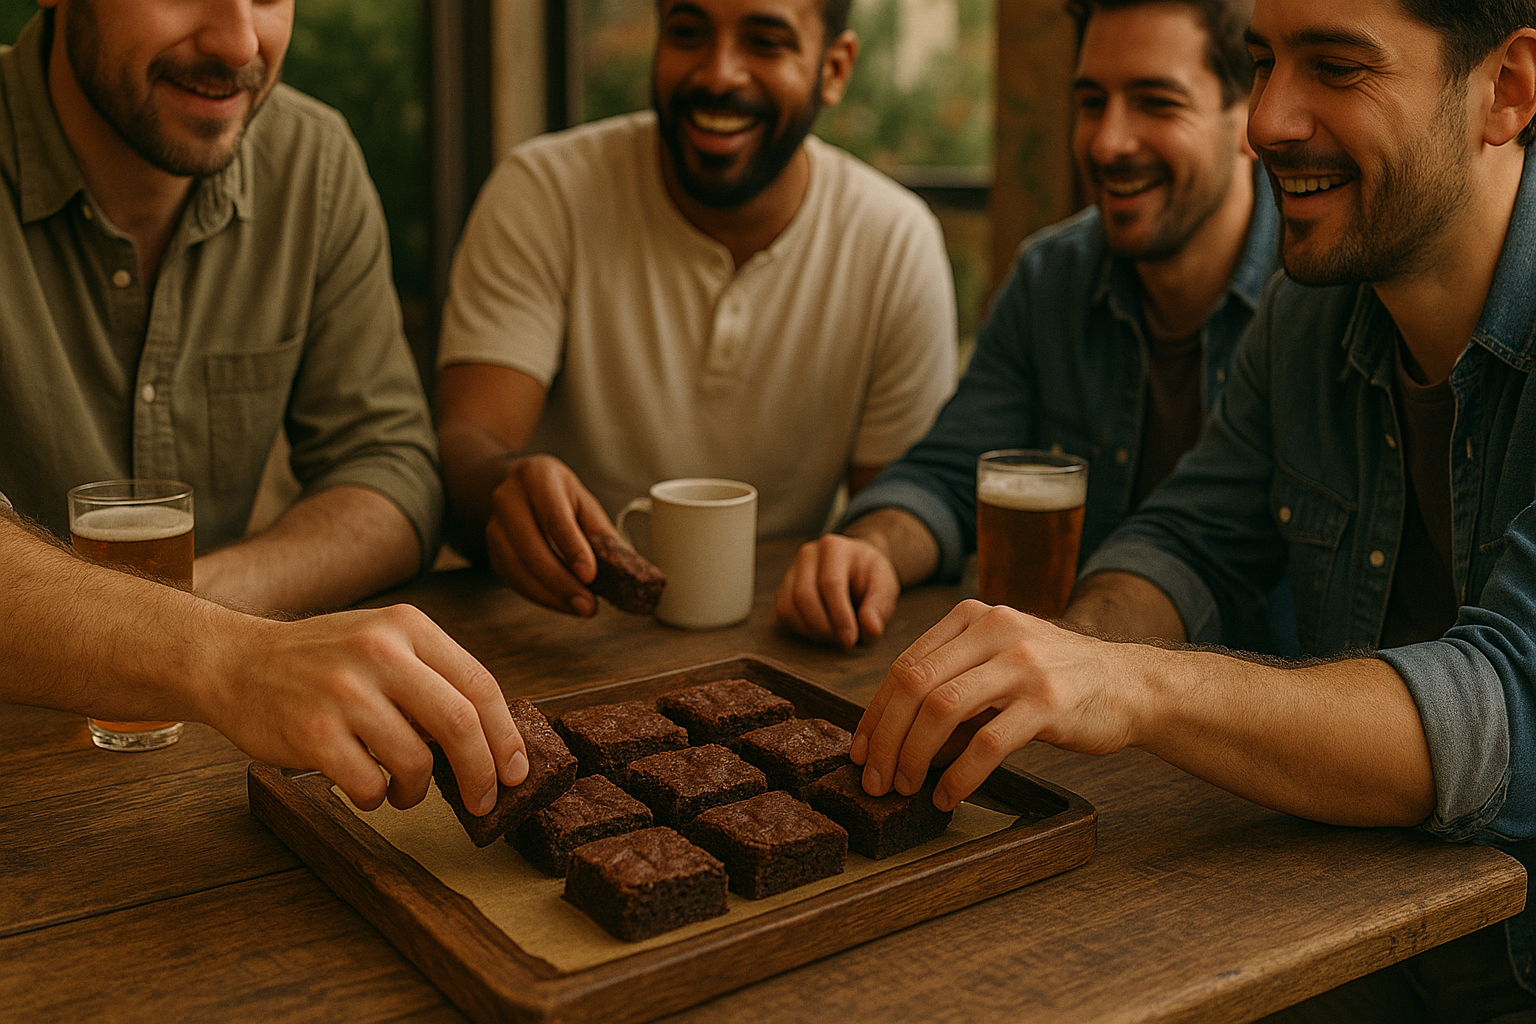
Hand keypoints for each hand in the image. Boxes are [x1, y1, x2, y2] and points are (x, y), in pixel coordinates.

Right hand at [198, 604, 527, 813]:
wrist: (234, 662)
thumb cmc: (320, 660)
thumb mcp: (382, 643)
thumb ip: (432, 677)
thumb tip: (493, 739)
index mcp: (407, 627)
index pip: (480, 685)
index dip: (506, 735)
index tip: (517, 770)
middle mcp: (380, 653)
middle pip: (460, 724)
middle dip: (482, 773)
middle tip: (485, 801)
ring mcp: (344, 692)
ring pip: (416, 761)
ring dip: (417, 789)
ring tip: (402, 786)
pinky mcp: (313, 733)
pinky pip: (370, 785)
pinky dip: (377, 797)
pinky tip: (365, 785)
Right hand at [484, 454, 618, 615]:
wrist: (518, 488)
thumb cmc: (558, 495)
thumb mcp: (583, 502)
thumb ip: (601, 532)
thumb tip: (627, 568)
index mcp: (537, 477)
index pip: (554, 516)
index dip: (572, 548)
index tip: (590, 575)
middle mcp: (508, 498)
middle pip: (531, 547)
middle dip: (561, 581)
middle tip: (588, 604)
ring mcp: (494, 525)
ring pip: (517, 567)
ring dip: (550, 594)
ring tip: (579, 607)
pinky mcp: (491, 551)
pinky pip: (512, 579)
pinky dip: (539, 595)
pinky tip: (561, 602)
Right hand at [776, 534, 900, 647]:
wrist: (856, 570)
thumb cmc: (870, 578)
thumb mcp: (885, 588)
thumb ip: (880, 607)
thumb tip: (871, 629)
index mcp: (834, 547)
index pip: (830, 584)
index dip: (839, 616)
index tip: (851, 640)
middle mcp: (807, 555)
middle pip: (805, 596)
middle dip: (825, 627)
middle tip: (845, 641)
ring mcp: (791, 571)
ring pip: (789, 607)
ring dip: (813, 631)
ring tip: (837, 635)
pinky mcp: (783, 589)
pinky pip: (783, 614)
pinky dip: (802, 629)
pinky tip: (822, 630)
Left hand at [851, 600, 1135, 810]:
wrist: (1130, 685)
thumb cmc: (1054, 678)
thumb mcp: (997, 661)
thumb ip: (950, 682)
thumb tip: (892, 737)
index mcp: (972, 617)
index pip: (904, 665)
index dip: (875, 713)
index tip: (860, 750)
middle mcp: (994, 630)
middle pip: (914, 685)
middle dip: (886, 738)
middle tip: (874, 779)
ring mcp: (1022, 663)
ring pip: (942, 710)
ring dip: (914, 757)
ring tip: (905, 788)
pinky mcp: (1048, 702)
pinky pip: (987, 743)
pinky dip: (959, 776)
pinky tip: (949, 796)